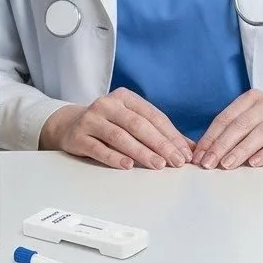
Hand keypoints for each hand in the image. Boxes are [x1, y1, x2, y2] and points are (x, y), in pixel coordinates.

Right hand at [39, 88, 192, 169]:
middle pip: (137, 125)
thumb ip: (161, 133)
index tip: (186, 154)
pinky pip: (98, 148)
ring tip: (158, 165)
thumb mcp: (133, 122)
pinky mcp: (78, 136)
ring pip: (119, 136)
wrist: (70, 125)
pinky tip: (128, 165)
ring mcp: (90, 119)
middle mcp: (106, 104)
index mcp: (124, 97)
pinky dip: (114, 157)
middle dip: (160, 144)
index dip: (171, 135)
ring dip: (141, 152)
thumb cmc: (110, 126)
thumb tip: (192, 149)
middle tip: (176, 162)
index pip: (153, 116)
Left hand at [192, 91, 262, 168]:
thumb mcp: (256, 117)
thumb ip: (236, 128)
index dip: (210, 136)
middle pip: (240, 125)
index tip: (199, 154)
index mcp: (251, 98)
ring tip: (227, 164)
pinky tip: (254, 163)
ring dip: (240, 150)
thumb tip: (208, 148)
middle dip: (221, 145)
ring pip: (259, 133)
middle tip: (208, 162)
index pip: (225, 118)